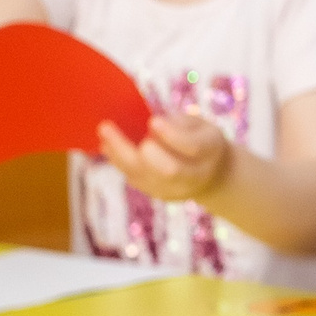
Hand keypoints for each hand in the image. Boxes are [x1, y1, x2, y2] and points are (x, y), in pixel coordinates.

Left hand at [98, 113, 232, 202]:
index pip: (193, 147)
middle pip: (168, 170)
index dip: (172, 135)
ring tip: (103, 131)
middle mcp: (197, 175)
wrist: (211, 172)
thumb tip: (149, 127)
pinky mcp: (159, 194)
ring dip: (118, 153)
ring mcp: (178, 189)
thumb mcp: (197, 124)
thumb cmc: (198, 138)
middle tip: (107, 126)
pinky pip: (135, 178)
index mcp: (210, 150)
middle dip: (137, 149)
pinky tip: (107, 145)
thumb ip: (178, 124)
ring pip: (144, 176)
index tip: (153, 121)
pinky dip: (118, 161)